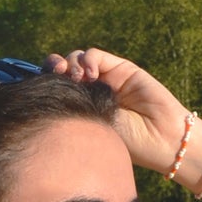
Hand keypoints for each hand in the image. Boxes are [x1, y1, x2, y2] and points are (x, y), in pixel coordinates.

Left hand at [42, 47, 190, 173]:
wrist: (161, 141)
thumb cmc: (127, 145)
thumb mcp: (91, 128)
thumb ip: (73, 109)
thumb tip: (46, 93)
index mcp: (79, 109)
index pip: (54, 89)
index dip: (44, 82)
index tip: (40, 88)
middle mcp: (90, 92)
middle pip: (61, 70)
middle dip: (53, 68)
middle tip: (54, 74)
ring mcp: (106, 79)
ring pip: (77, 59)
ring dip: (71, 64)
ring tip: (78, 78)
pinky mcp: (121, 69)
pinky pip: (96, 56)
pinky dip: (88, 60)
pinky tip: (91, 75)